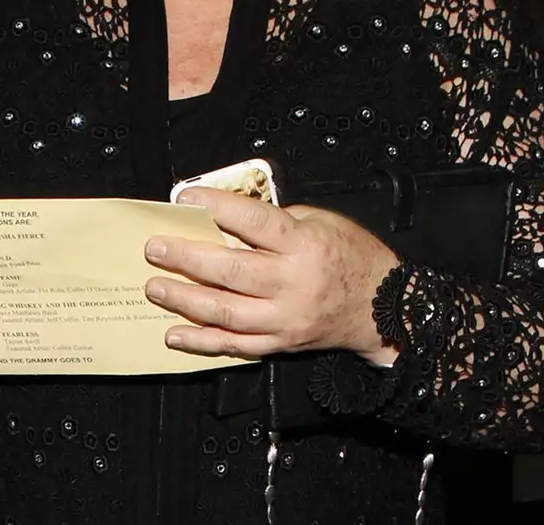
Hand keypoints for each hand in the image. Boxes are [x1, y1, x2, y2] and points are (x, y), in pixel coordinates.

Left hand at [144, 188, 400, 363]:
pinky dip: (202, 342)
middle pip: (231, 271)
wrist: (388, 310)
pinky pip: (237, 347)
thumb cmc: (352, 256)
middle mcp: (293, 283)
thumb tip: (224, 217)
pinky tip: (174, 335)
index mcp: (304, 244)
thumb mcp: (322, 221)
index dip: (216, 207)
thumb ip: (276, 220)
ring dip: (186, 300)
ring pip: (227, 313)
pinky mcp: (282, 343)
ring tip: (155, 287)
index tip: (183, 197)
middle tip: (155, 249)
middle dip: (187, 258)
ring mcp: (286, 318)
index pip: (254, 221)